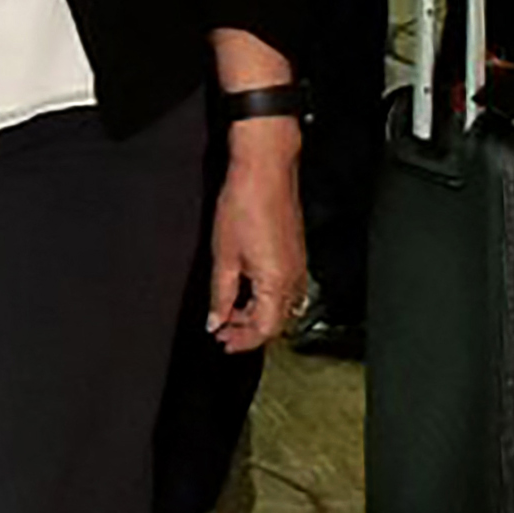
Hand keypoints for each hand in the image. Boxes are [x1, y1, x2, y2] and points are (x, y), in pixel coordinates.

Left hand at [207, 123, 306, 354]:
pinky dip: (266, 298)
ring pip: (282, 307)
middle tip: (223, 331)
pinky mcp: (296, 254)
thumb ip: (221, 294)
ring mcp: (297, 266)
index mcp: (276, 284)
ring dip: (257, 315)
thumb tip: (216, 320)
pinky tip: (246, 290)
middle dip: (249, 331)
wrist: (265, 170)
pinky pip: (285, 289)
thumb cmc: (245, 204)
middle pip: (276, 322)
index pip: (263, 330)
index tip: (223, 341)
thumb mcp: (224, 256)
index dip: (242, 341)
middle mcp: (293, 279)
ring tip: (230, 312)